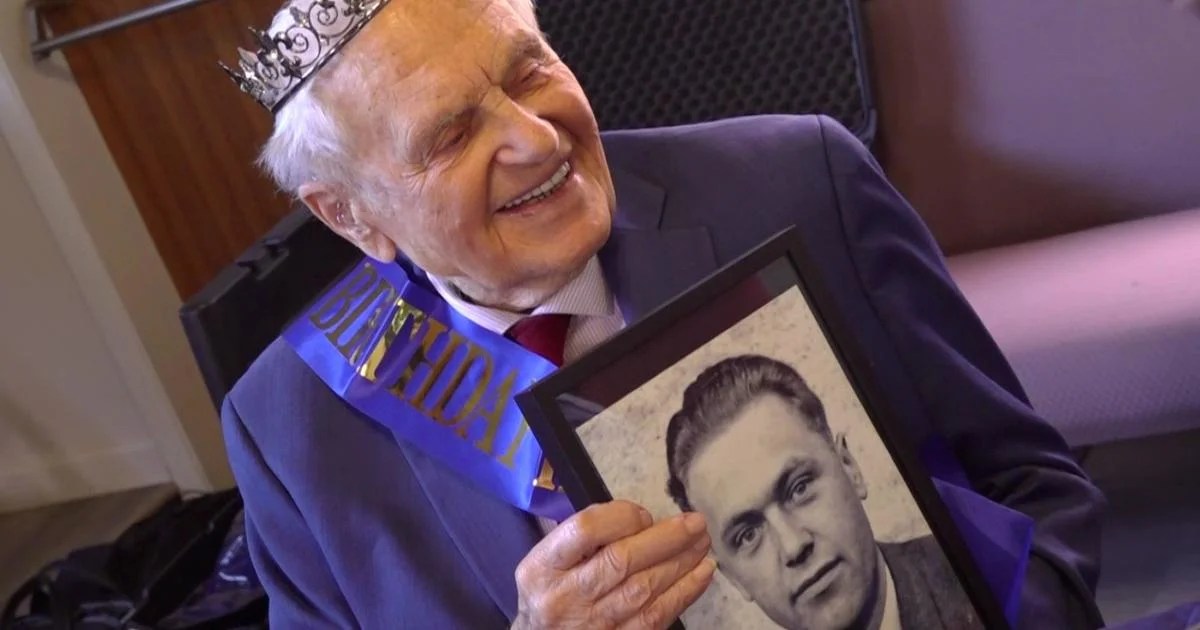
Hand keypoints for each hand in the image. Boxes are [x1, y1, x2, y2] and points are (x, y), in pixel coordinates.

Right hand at [512, 501, 715, 628]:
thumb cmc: (548, 593)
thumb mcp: (546, 561)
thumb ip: (585, 539)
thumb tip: (643, 522)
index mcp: (543, 567)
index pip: (586, 530)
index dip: (623, 517)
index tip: (644, 515)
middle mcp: (564, 597)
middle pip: (621, 561)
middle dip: (665, 538)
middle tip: (695, 523)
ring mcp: (591, 625)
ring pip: (643, 590)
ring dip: (681, 563)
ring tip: (702, 543)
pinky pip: (656, 617)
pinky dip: (683, 593)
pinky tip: (702, 574)